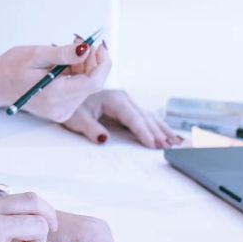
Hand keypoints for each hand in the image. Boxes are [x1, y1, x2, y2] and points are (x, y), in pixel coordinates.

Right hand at [0, 39, 110, 122]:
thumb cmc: (12, 67)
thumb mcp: (37, 54)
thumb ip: (63, 54)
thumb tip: (86, 49)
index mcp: (56, 94)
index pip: (94, 83)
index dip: (102, 63)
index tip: (99, 45)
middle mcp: (61, 108)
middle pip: (91, 84)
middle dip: (91, 61)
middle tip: (81, 41)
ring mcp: (61, 112)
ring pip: (85, 87)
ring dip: (83, 68)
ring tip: (68, 51)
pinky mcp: (59, 111)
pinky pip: (77, 92)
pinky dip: (76, 76)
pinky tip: (64, 65)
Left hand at [62, 88, 182, 147]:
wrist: (67, 94)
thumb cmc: (71, 106)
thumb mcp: (76, 118)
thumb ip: (90, 128)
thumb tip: (103, 139)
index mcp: (113, 98)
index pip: (133, 117)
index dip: (143, 131)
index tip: (152, 144)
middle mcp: (123, 98)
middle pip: (145, 117)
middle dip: (158, 132)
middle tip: (169, 147)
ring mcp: (127, 102)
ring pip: (148, 117)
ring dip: (162, 130)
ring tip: (175, 143)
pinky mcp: (127, 108)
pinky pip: (145, 117)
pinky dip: (157, 126)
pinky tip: (168, 134)